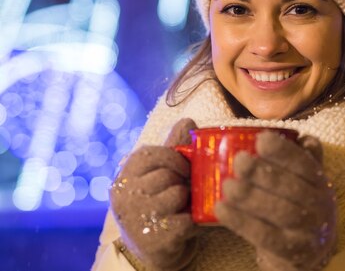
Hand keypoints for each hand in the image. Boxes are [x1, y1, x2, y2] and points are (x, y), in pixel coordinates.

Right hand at [110, 118, 198, 269]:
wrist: (156, 250)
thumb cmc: (160, 204)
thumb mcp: (163, 173)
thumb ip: (175, 147)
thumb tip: (187, 121)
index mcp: (125, 175)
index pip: (152, 152)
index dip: (175, 158)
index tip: (183, 168)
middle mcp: (124, 195)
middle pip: (168, 174)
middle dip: (183, 181)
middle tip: (185, 192)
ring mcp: (136, 218)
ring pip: (177, 193)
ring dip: (188, 201)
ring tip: (183, 207)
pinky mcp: (153, 239)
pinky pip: (186, 219)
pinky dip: (193, 222)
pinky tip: (186, 225)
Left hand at [215, 132, 336, 270]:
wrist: (307, 253)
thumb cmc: (299, 206)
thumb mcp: (307, 182)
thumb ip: (304, 158)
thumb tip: (303, 138)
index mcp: (321, 183)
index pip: (305, 164)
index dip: (284, 152)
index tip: (261, 139)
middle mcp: (321, 207)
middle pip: (292, 188)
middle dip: (264, 173)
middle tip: (239, 160)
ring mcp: (307, 231)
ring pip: (280, 212)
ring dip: (251, 196)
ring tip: (228, 185)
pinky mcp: (290, 252)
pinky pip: (265, 236)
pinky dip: (241, 221)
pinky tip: (221, 208)